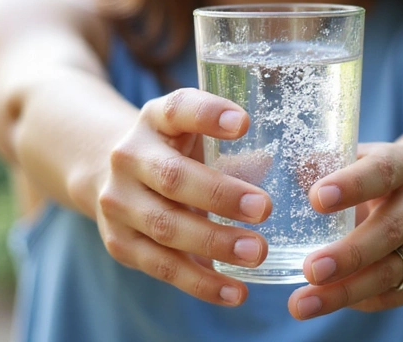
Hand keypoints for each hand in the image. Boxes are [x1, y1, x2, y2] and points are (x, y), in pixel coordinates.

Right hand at [95, 88, 272, 306]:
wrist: (113, 177)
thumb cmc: (175, 152)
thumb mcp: (194, 133)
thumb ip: (233, 147)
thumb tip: (290, 165)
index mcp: (155, 120)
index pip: (178, 109)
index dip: (208, 115)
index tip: (244, 123)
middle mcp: (129, 157)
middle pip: (172, 177)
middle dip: (220, 195)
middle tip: (265, 209)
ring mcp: (118, 202)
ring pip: (165, 226)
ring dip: (214, 242)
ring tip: (258, 252)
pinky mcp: (119, 243)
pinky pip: (161, 267)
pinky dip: (200, 283)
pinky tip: (235, 292)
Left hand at [287, 143, 402, 318]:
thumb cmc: (375, 179)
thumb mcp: (355, 159)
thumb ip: (323, 163)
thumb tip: (292, 173)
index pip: (381, 172)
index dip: (350, 185)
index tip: (316, 199)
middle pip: (388, 231)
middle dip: (347, 255)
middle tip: (310, 270)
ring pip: (390, 272)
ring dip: (344, 291)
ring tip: (302, 304)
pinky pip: (394, 295)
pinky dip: (359, 300)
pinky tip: (328, 301)